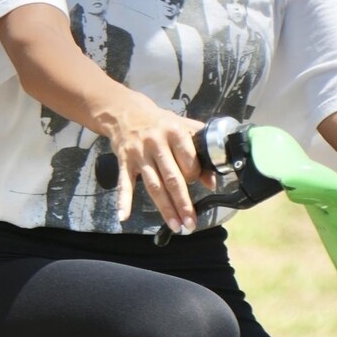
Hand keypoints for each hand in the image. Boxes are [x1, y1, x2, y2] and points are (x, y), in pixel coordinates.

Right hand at [98, 91, 204, 230]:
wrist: (126, 111)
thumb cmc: (160, 123)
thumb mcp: (183, 128)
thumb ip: (200, 150)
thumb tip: (212, 182)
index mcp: (175, 132)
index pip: (189, 160)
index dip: (195, 175)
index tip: (198, 184)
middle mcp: (156, 143)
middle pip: (172, 178)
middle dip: (183, 203)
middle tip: (191, 223)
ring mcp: (139, 154)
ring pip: (154, 185)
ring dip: (165, 208)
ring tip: (175, 225)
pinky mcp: (124, 161)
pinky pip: (124, 183)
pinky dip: (123, 200)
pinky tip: (124, 216)